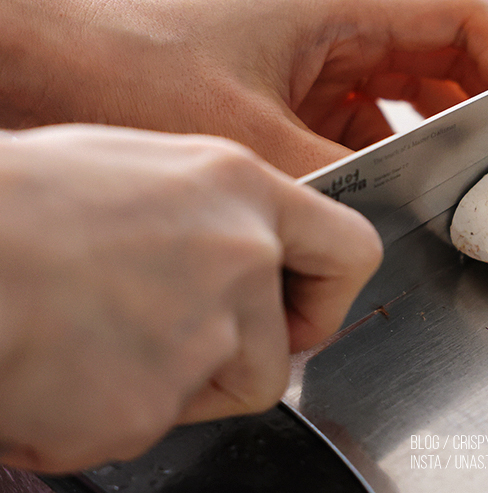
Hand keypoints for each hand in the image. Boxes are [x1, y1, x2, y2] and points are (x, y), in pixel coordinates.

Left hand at [0, 0, 487, 175]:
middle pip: (438, 63)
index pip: (462, 23)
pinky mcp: (279, 95)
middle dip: (474, 117)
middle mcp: (332, 32)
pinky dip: (371, 160)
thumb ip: (334, 179)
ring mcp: (305, 63)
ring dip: (420, 145)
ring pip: (395, 99)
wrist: (42, 63)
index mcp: (341, 14)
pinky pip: (350, 125)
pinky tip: (372, 201)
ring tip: (443, 196)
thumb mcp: (251, 137)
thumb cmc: (129, 65)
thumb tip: (387, 220)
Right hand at [0, 124, 381, 473]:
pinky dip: (104, 411)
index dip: (328, 295)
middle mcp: (240, 259)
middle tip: (179, 340)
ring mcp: (204, 336)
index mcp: (239, 191)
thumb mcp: (135, 168)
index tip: (301, 310)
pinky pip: (145, 424)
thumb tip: (228, 253)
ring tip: (89, 337)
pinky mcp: (149, 407)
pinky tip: (60, 365)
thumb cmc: (17, 202)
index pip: (350, 250)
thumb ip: (208, 215)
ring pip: (216, 393)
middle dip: (244, 362)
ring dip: (167, 385)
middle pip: (283, 351)